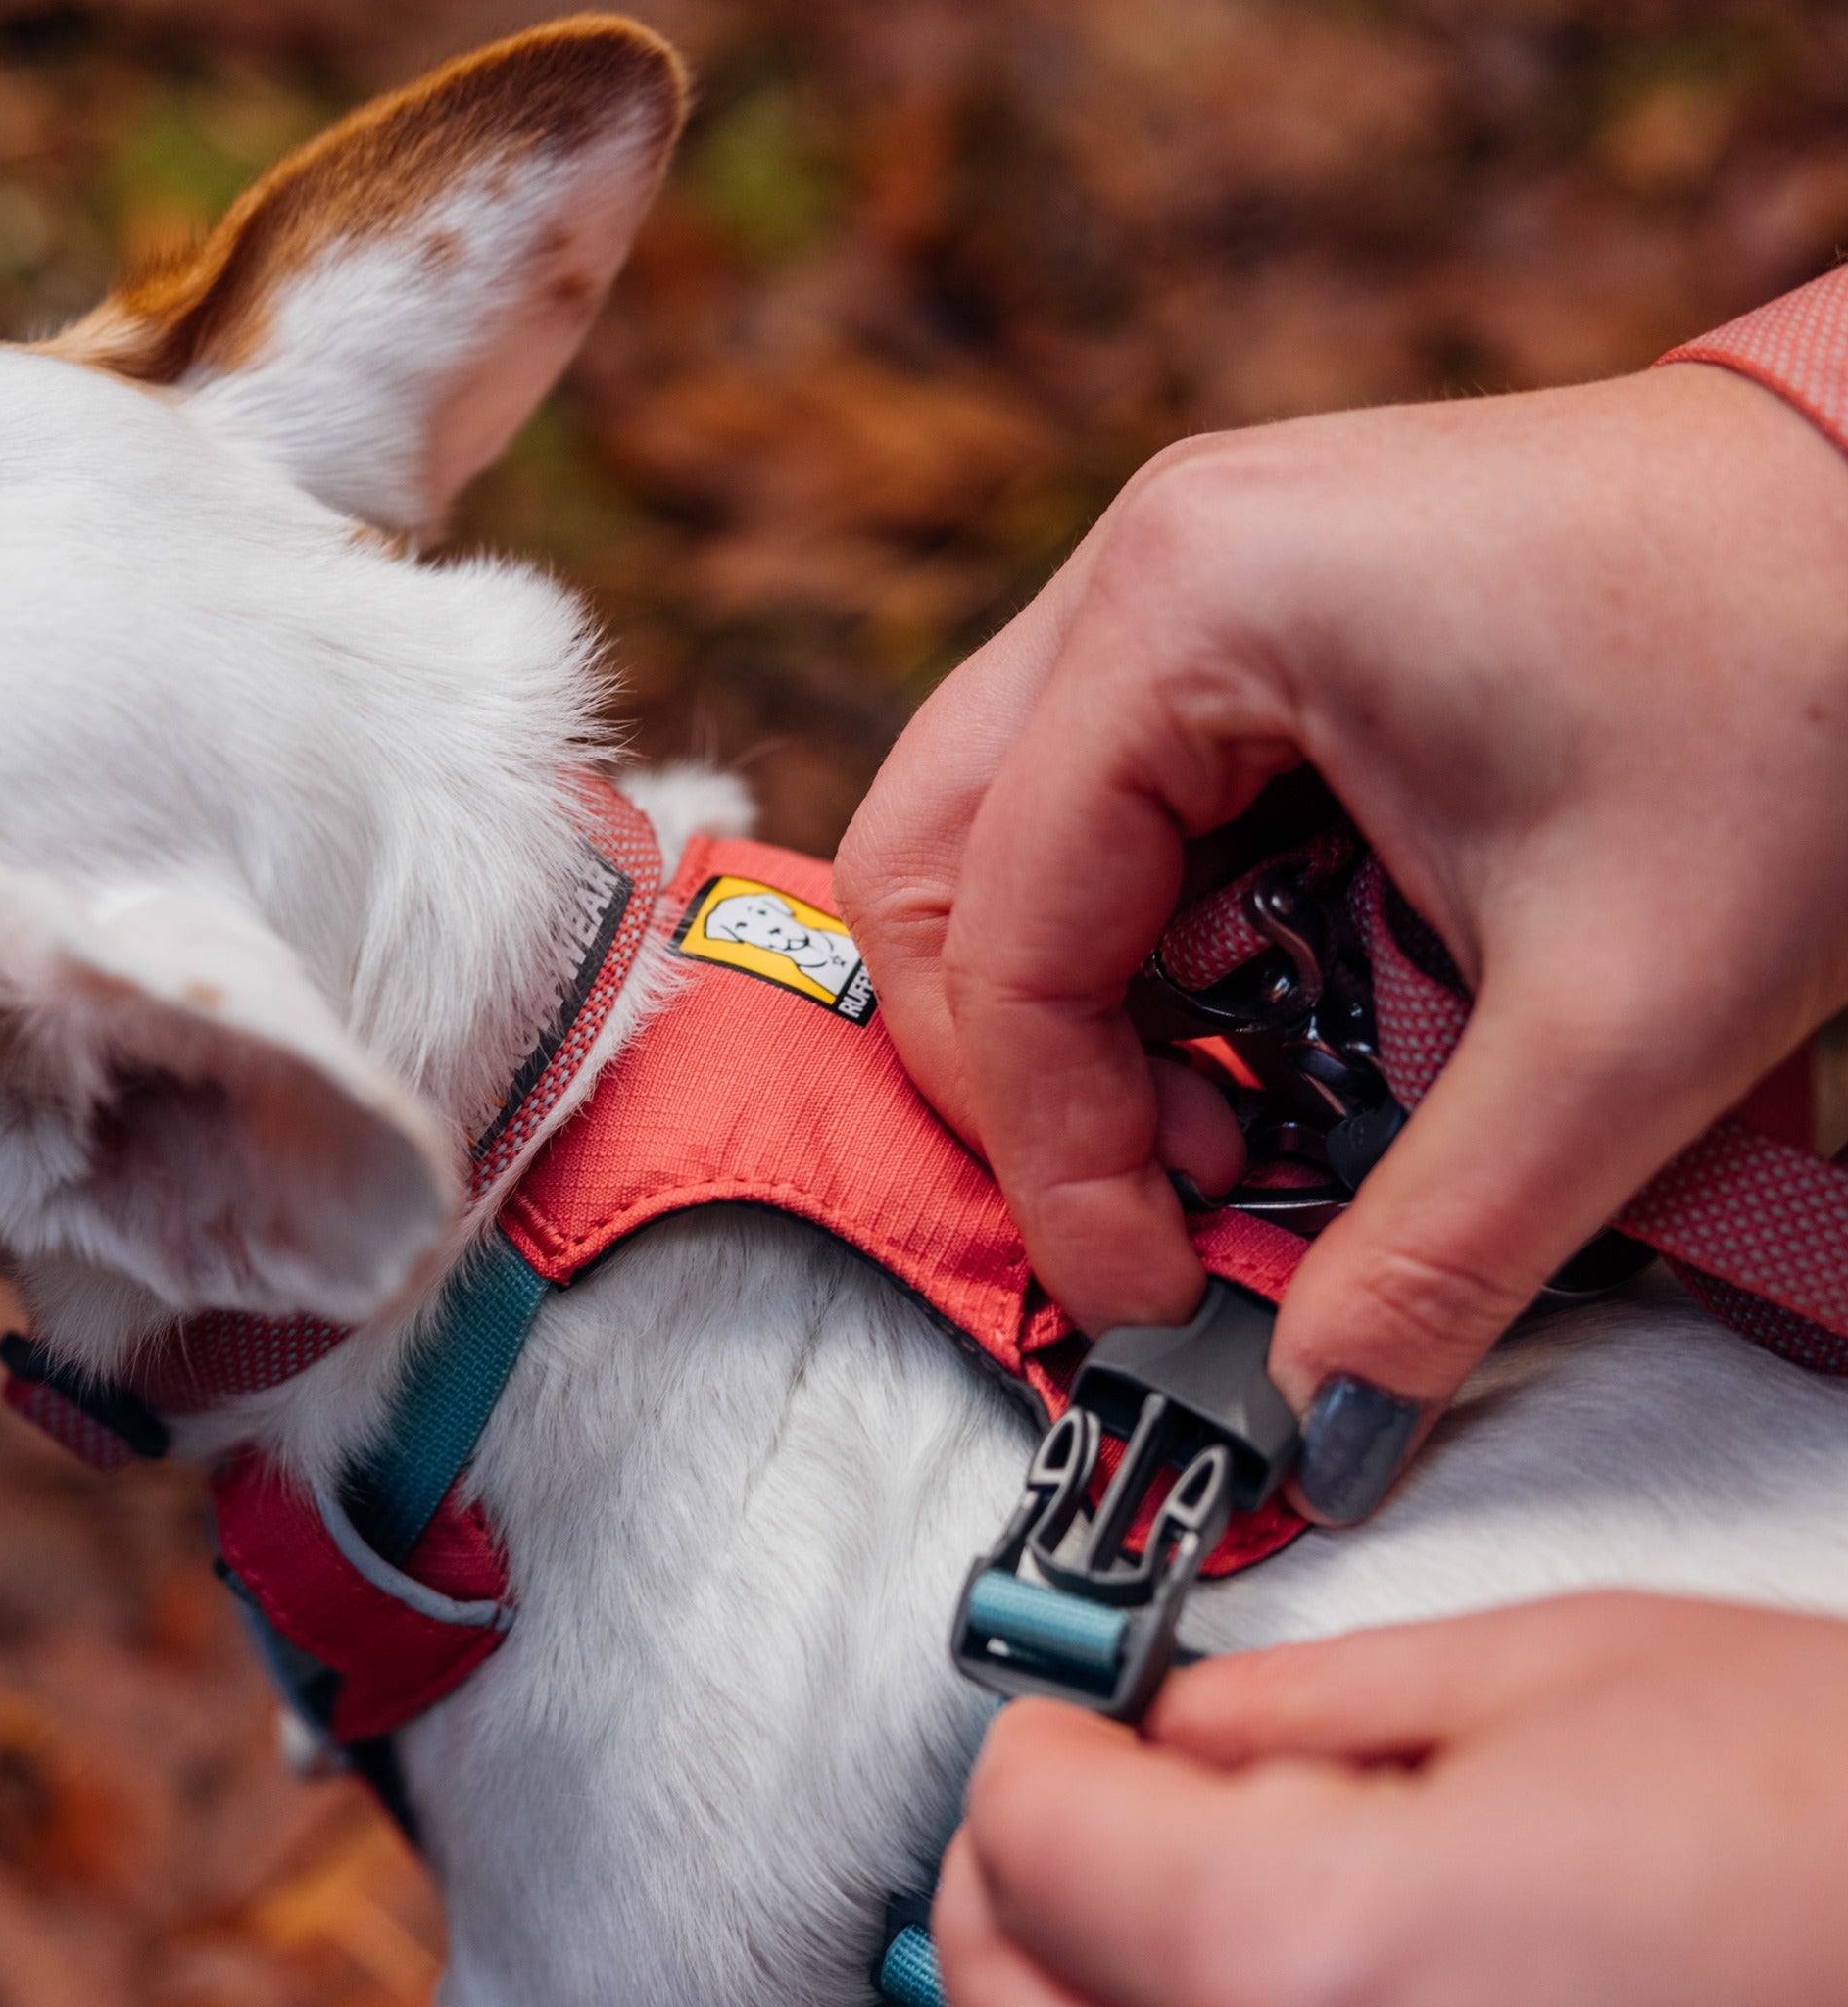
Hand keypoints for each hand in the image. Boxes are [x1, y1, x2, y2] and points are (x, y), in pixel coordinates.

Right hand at [836, 363, 1847, 1518]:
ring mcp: (1187, 572)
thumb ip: (1445, 1242)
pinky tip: (1267, 1006)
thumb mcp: (1627, 1018)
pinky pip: (1103, 806)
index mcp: (1191, 608)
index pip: (1004, 937)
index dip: (1054, 1151)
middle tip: (1152, 1196)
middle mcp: (1148, 563)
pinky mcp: (1242, 613)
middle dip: (1017, 1071)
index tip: (1150, 1287)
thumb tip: (1320, 1414)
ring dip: (1076, 1010)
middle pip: (934, 868)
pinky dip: (1145, 941)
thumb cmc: (1819, 686)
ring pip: (997, 837)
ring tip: (1225, 1111)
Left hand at [935, 1594, 1847, 2006]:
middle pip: (1012, 2000)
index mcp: (1325, 1953)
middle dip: (1030, 1870)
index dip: (1041, 1742)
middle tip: (1111, 1791)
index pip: (1030, 1841)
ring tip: (1194, 1884)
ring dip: (1087, 1978)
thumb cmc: (1837, 1820)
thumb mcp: (1545, 1675)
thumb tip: (1175, 1722)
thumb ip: (1305, 1701)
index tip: (1080, 1712)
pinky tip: (1286, 1983)